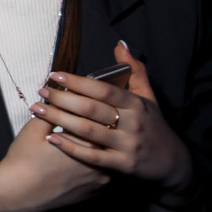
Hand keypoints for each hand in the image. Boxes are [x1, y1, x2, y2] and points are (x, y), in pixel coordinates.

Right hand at [0, 113, 108, 211]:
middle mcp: (100, 162)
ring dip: (97, 144)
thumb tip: (62, 93)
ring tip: (83, 137)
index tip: (80, 103)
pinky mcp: (95, 191)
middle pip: (106, 137)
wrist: (19, 194)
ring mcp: (100, 180)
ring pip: (107, 155)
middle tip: (83, 118)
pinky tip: (80, 158)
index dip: (89, 108)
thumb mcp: (34, 129)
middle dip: (95, 125)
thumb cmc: (24, 160)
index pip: (97, 119)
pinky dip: (95, 162)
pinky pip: (101, 171)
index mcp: (86, 144)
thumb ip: (53, 110)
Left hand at [38, 43, 195, 205]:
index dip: (78, 82)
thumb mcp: (149, 98)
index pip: (104, 91)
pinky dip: (70, 147)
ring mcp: (127, 145)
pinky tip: (51, 138)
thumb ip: (135, 71)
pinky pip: (92, 156)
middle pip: (92, 109)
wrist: (173, 164)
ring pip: (88, 131)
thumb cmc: (154, 126)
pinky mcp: (122, 165)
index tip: (55, 75)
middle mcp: (133, 124)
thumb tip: (121, 45)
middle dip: (63, 99)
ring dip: (60, 120)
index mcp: (136, 105)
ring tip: (38, 110)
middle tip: (41, 91)